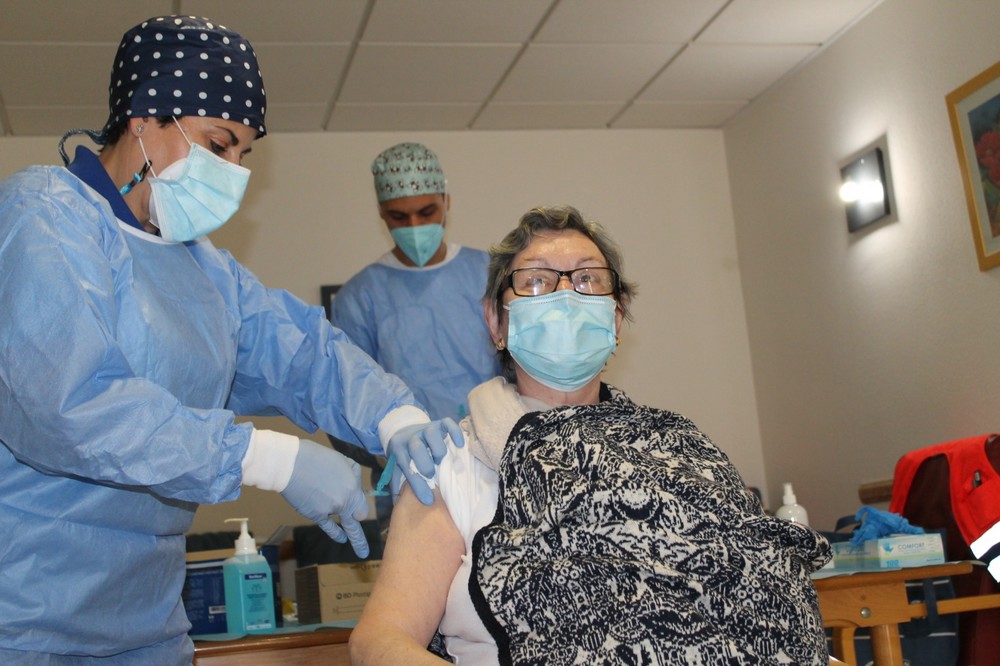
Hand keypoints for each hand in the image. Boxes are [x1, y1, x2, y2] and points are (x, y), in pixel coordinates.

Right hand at [281, 439, 369, 557]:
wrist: (292, 465)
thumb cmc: (318, 458)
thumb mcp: (344, 461)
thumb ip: (354, 476)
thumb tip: (356, 488)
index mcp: (351, 489)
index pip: (363, 507)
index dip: (361, 507)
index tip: (359, 508)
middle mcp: (343, 503)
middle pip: (358, 518)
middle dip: (360, 526)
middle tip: (367, 547)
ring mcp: (329, 511)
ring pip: (344, 524)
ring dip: (354, 538)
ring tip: (362, 552)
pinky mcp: (314, 514)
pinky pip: (329, 527)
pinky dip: (336, 534)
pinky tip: (342, 539)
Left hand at [386, 418, 463, 505]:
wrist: (402, 429)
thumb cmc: (404, 455)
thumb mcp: (397, 468)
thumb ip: (398, 484)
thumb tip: (400, 505)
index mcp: (399, 450)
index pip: (406, 466)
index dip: (417, 485)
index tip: (428, 500)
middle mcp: (411, 438)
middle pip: (416, 447)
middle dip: (424, 464)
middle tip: (431, 474)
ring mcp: (425, 429)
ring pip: (431, 432)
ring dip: (437, 448)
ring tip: (441, 459)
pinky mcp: (438, 423)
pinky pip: (447, 423)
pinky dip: (454, 432)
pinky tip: (459, 444)